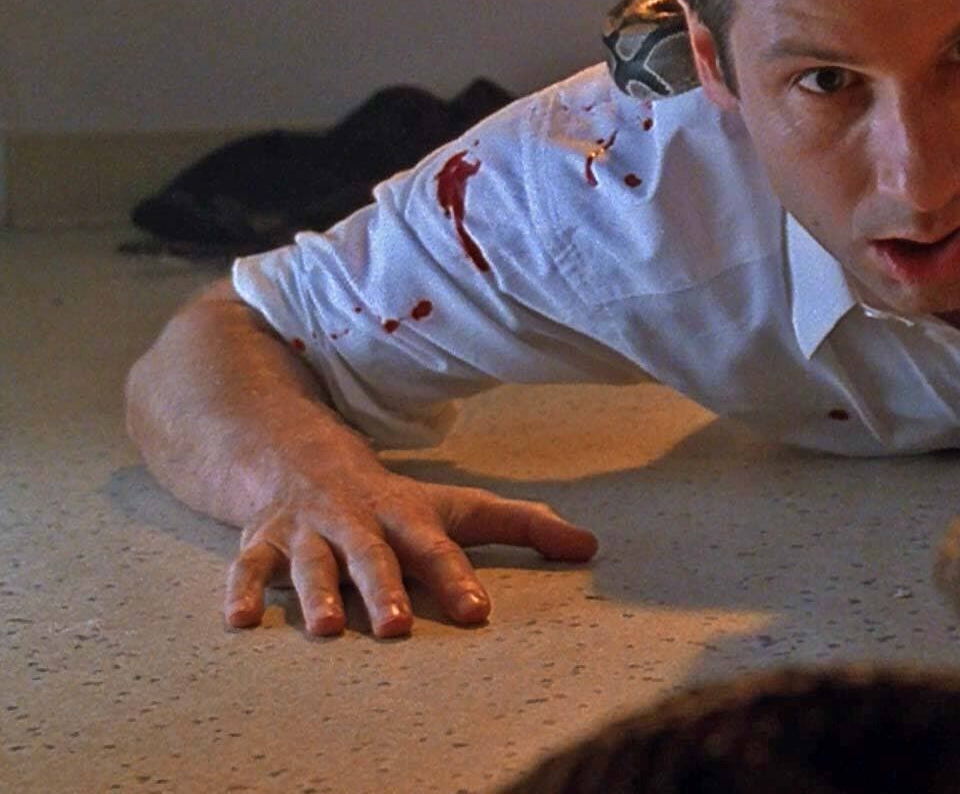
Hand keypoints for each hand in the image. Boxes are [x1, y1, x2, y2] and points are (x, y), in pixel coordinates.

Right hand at [224, 462, 597, 637]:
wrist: (303, 457)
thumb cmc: (396, 500)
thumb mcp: (459, 506)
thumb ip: (523, 527)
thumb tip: (591, 548)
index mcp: (408, 517)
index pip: (440, 549)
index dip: (459, 579)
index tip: (477, 612)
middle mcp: (358, 523)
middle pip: (374, 557)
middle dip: (385, 589)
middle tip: (399, 627)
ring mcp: (308, 532)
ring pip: (312, 564)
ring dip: (319, 596)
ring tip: (328, 632)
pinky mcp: (263, 542)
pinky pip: (249, 567)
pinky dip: (241, 591)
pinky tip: (240, 622)